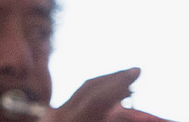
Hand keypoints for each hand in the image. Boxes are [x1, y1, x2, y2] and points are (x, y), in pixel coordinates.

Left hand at [40, 68, 170, 121]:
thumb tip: (128, 108)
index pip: (97, 97)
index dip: (119, 82)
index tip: (138, 72)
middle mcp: (58, 117)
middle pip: (88, 88)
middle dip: (114, 78)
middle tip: (135, 72)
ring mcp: (51, 116)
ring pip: (82, 91)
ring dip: (105, 85)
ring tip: (127, 85)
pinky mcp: (50, 116)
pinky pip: (75, 100)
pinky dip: (94, 95)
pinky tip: (110, 97)